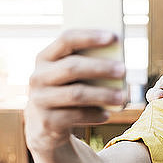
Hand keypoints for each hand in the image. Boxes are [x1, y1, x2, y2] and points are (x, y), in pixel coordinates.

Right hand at [25, 29, 127, 150]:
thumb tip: (119, 64)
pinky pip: (76, 116)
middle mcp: (38, 76)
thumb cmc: (68, 89)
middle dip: (100, 67)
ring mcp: (40, 99)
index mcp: (46, 57)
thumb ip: (89, 64)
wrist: (45, 124)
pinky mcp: (47, 120)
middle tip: (123, 70)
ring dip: (102, 94)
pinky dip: (95, 114)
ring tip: (122, 97)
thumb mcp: (73, 75)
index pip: (66, 39)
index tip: (113, 37)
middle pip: (71, 67)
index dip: (89, 37)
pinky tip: (107, 114)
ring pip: (76, 93)